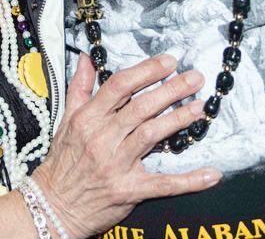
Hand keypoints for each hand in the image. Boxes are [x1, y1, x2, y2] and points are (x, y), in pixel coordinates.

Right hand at [32, 53, 221, 238]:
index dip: (146, 71)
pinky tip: (210, 173)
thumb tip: (86, 57)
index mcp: (88, 118)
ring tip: (199, 107)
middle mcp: (102, 138)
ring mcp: (116, 165)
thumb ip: (79, 87)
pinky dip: (189, 180)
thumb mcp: (65, 120)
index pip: (120, 86)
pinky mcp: (129, 191)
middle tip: (194, 77)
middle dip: (170, 90)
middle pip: (141, 107)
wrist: (53, 206)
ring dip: (178, 120)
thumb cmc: (62, 162)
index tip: (169, 61)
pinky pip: (163, 184)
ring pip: (152, 136)